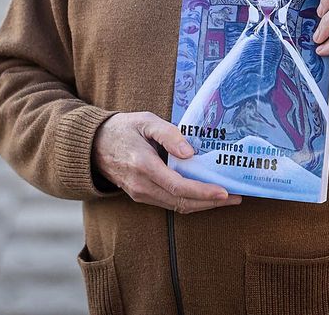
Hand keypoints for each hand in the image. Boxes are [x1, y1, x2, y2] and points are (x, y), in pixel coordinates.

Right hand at [91, 112, 241, 213]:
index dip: (203, 192)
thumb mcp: (145, 121)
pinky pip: (169, 204)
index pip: (178, 186)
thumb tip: (191, 152)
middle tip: (235, 197)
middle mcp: (141, 185)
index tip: (224, 192)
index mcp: (143, 165)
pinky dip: (189, 202)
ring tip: (226, 198)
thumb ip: (169, 134)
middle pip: (181, 202)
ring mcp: (140, 194)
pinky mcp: (140, 196)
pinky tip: (204, 196)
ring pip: (176, 207)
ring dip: (202, 205)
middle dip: (210, 203)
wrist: (93, 145)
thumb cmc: (122, 128)